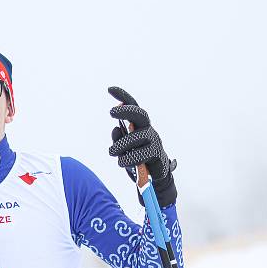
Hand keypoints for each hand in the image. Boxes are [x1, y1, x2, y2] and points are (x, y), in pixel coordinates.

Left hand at [108, 86, 177, 206]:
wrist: (153, 178)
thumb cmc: (137, 159)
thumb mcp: (124, 149)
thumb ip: (119, 138)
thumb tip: (116, 128)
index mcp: (139, 126)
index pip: (133, 108)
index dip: (123, 97)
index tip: (109, 89)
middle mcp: (148, 130)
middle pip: (140, 115)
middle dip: (125, 110)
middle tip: (110, 112)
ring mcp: (154, 141)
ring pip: (138, 136)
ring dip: (122, 143)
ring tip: (112, 152)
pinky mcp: (157, 155)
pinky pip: (143, 153)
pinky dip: (130, 157)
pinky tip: (122, 161)